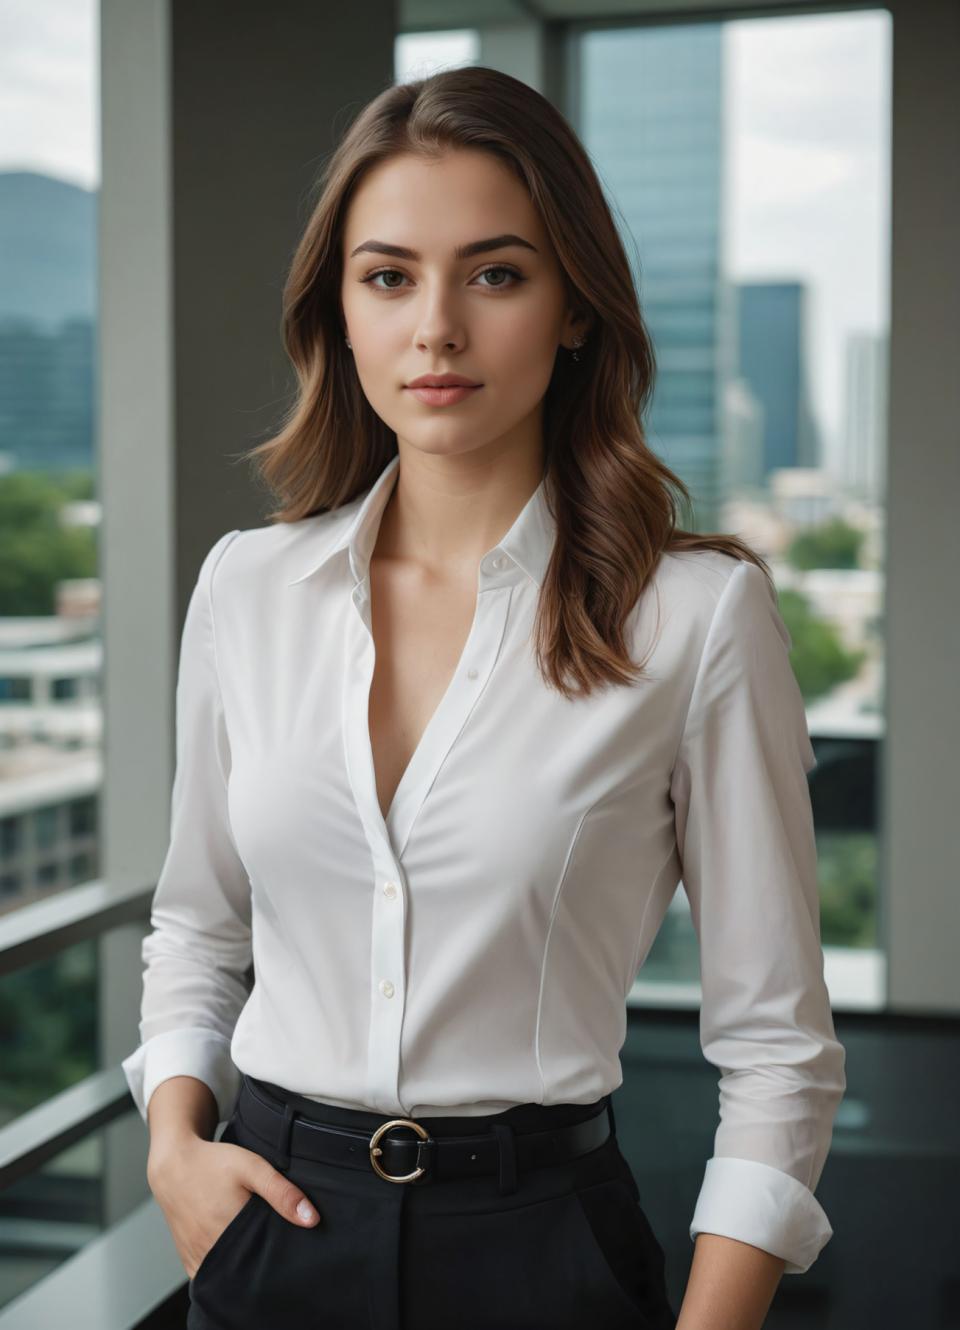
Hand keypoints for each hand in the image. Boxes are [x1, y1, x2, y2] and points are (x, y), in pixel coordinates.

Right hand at [147, 1131, 321, 1279]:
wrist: (174, 1165)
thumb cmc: (213, 1163)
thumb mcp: (252, 1168)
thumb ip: (281, 1192)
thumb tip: (311, 1219)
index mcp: (228, 1231)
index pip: (264, 1258)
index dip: (279, 1253)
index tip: (287, 1243)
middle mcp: (211, 1251)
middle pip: (247, 1269)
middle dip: (262, 1260)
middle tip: (271, 1240)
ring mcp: (198, 1258)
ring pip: (228, 1275)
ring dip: (243, 1267)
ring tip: (255, 1245)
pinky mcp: (189, 1260)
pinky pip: (210, 1276)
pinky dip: (224, 1269)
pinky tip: (235, 1253)